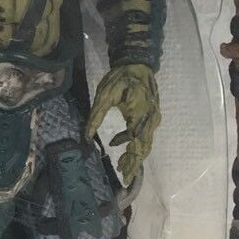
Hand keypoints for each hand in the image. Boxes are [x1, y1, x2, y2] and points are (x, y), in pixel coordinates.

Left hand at [86, 64, 159, 188]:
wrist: (137, 62)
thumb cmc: (121, 77)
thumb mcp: (104, 95)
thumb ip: (96, 116)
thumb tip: (86, 136)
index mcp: (140, 115)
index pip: (137, 145)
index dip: (132, 162)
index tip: (126, 176)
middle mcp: (150, 120)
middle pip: (143, 147)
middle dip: (133, 162)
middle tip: (122, 174)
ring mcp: (153, 117)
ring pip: (144, 142)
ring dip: (133, 153)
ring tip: (121, 164)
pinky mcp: (151, 115)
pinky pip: (143, 133)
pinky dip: (132, 141)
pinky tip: (117, 143)